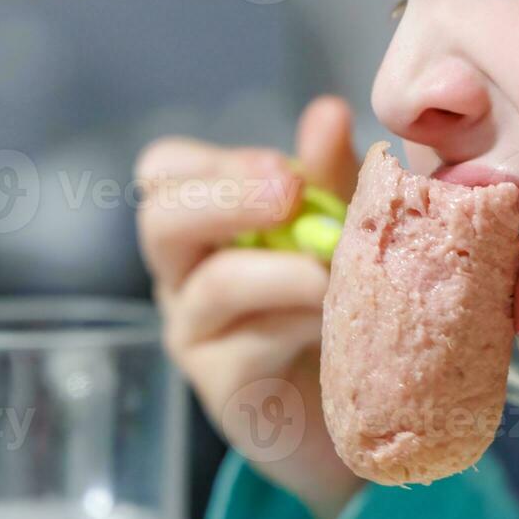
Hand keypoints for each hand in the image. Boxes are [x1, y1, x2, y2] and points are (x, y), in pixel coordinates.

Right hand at [136, 96, 363, 518]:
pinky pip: (250, 346)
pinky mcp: (224, 389)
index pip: (165, 171)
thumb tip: (326, 111)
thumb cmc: (334, 303)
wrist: (357, 407)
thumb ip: (327, 175)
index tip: (283, 169)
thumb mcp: (336, 228)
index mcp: (202, 224)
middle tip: (290, 197)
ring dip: (280, 269)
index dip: (215, 162)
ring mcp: (196, 335)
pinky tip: (332, 320)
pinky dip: (297, 323)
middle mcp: (183, 275)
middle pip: (162, 219)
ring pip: (213, 285)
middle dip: (228, 199)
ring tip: (329, 273)